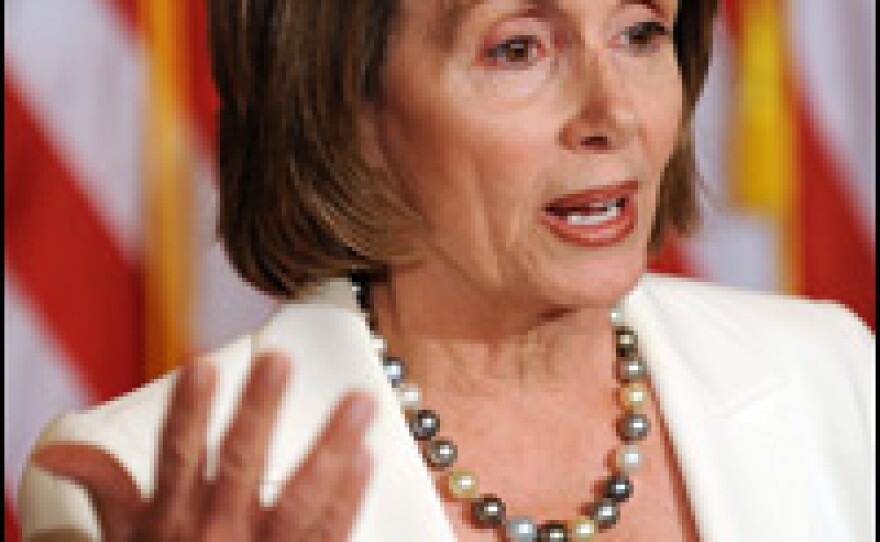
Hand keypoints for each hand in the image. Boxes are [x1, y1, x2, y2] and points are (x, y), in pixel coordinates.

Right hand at [33, 353, 375, 540]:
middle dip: (259, 411)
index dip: (188, 410)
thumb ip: (107, 490)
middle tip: (280, 363)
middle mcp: (217, 533)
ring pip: (299, 496)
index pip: (176, 454)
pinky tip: (366, 461)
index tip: (201, 365)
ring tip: (358, 404)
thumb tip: (61, 449)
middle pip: (239, 462)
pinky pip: (329, 535)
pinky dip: (349, 499)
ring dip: (329, 447)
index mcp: (173, 520)